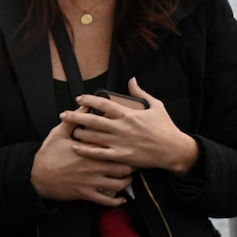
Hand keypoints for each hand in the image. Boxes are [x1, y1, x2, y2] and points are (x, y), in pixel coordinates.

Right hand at [31, 118, 133, 205]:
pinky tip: (121, 199)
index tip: (132, 145)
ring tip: (129, 178)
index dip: (127, 147)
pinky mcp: (86, 194)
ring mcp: (91, 181)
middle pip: (124, 167)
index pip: (117, 147)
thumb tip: (86, 107)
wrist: (34, 176)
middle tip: (135, 163)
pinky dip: (116, 201)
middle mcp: (94, 166)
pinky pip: (106, 200)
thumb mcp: (59, 133)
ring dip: (127, 182)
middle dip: (132, 166)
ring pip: (120, 184)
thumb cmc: (47, 155)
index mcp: (91, 149)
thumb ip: (75, 120)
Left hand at [61, 78, 200, 175]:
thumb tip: (132, 80)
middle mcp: (122, 128)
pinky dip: (85, 150)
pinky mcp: (121, 156)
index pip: (104, 104)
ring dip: (79, 133)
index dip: (89, 100)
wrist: (172, 149)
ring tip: (70, 130)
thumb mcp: (156, 106)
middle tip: (64, 114)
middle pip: (92, 120)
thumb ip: (141, 93)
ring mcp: (120, 143)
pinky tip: (76, 147)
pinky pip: (98, 153)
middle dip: (75, 116)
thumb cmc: (165, 127)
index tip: (79, 99)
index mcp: (129, 114)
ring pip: (93, 137)